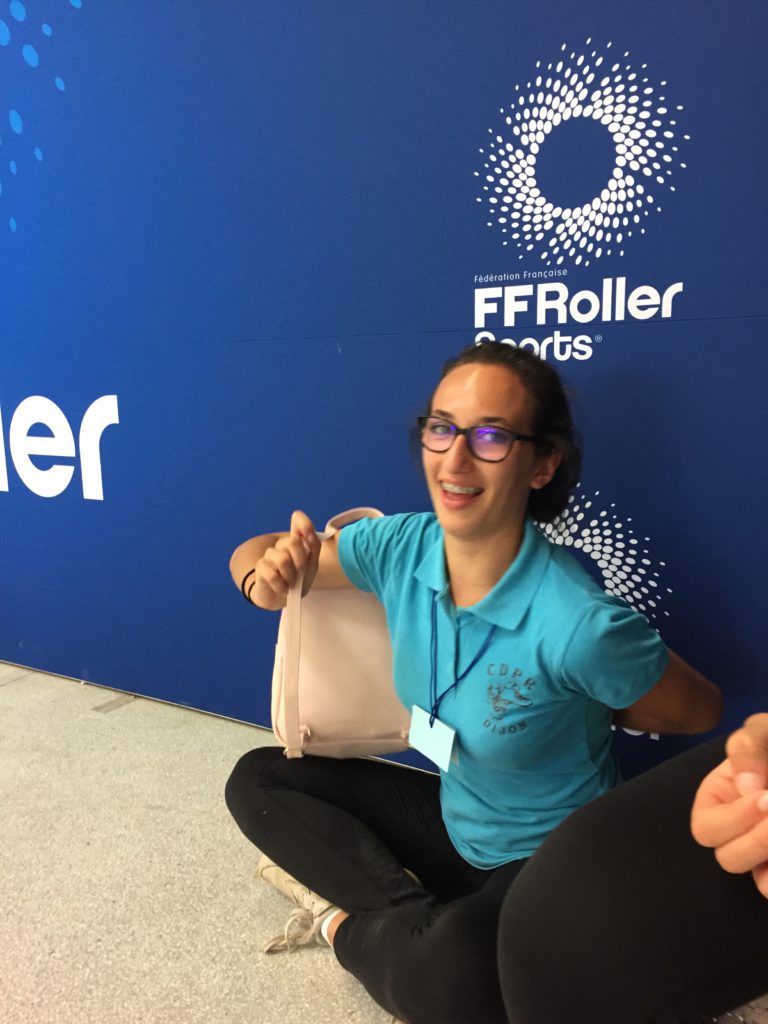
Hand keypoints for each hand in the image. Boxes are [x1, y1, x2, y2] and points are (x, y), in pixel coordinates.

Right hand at [248, 510, 321, 609]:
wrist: (283, 599)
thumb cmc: (299, 580)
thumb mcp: (312, 566)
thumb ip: (313, 547)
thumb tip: (309, 534)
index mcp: (297, 541)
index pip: (298, 518)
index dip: (304, 523)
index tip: (309, 537)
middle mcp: (282, 544)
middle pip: (292, 542)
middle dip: (300, 562)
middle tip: (301, 574)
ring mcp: (270, 555)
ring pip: (283, 559)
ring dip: (291, 576)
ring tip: (291, 584)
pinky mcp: (260, 567)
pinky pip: (272, 574)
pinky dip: (281, 585)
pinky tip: (283, 589)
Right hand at [690, 713, 767, 897]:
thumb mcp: (763, 732)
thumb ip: (748, 747)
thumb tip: (747, 786)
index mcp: (718, 799)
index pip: (706, 828)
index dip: (735, 819)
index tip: (766, 799)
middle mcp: (738, 831)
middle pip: (728, 858)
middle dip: (757, 840)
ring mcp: (765, 852)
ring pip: (759, 880)